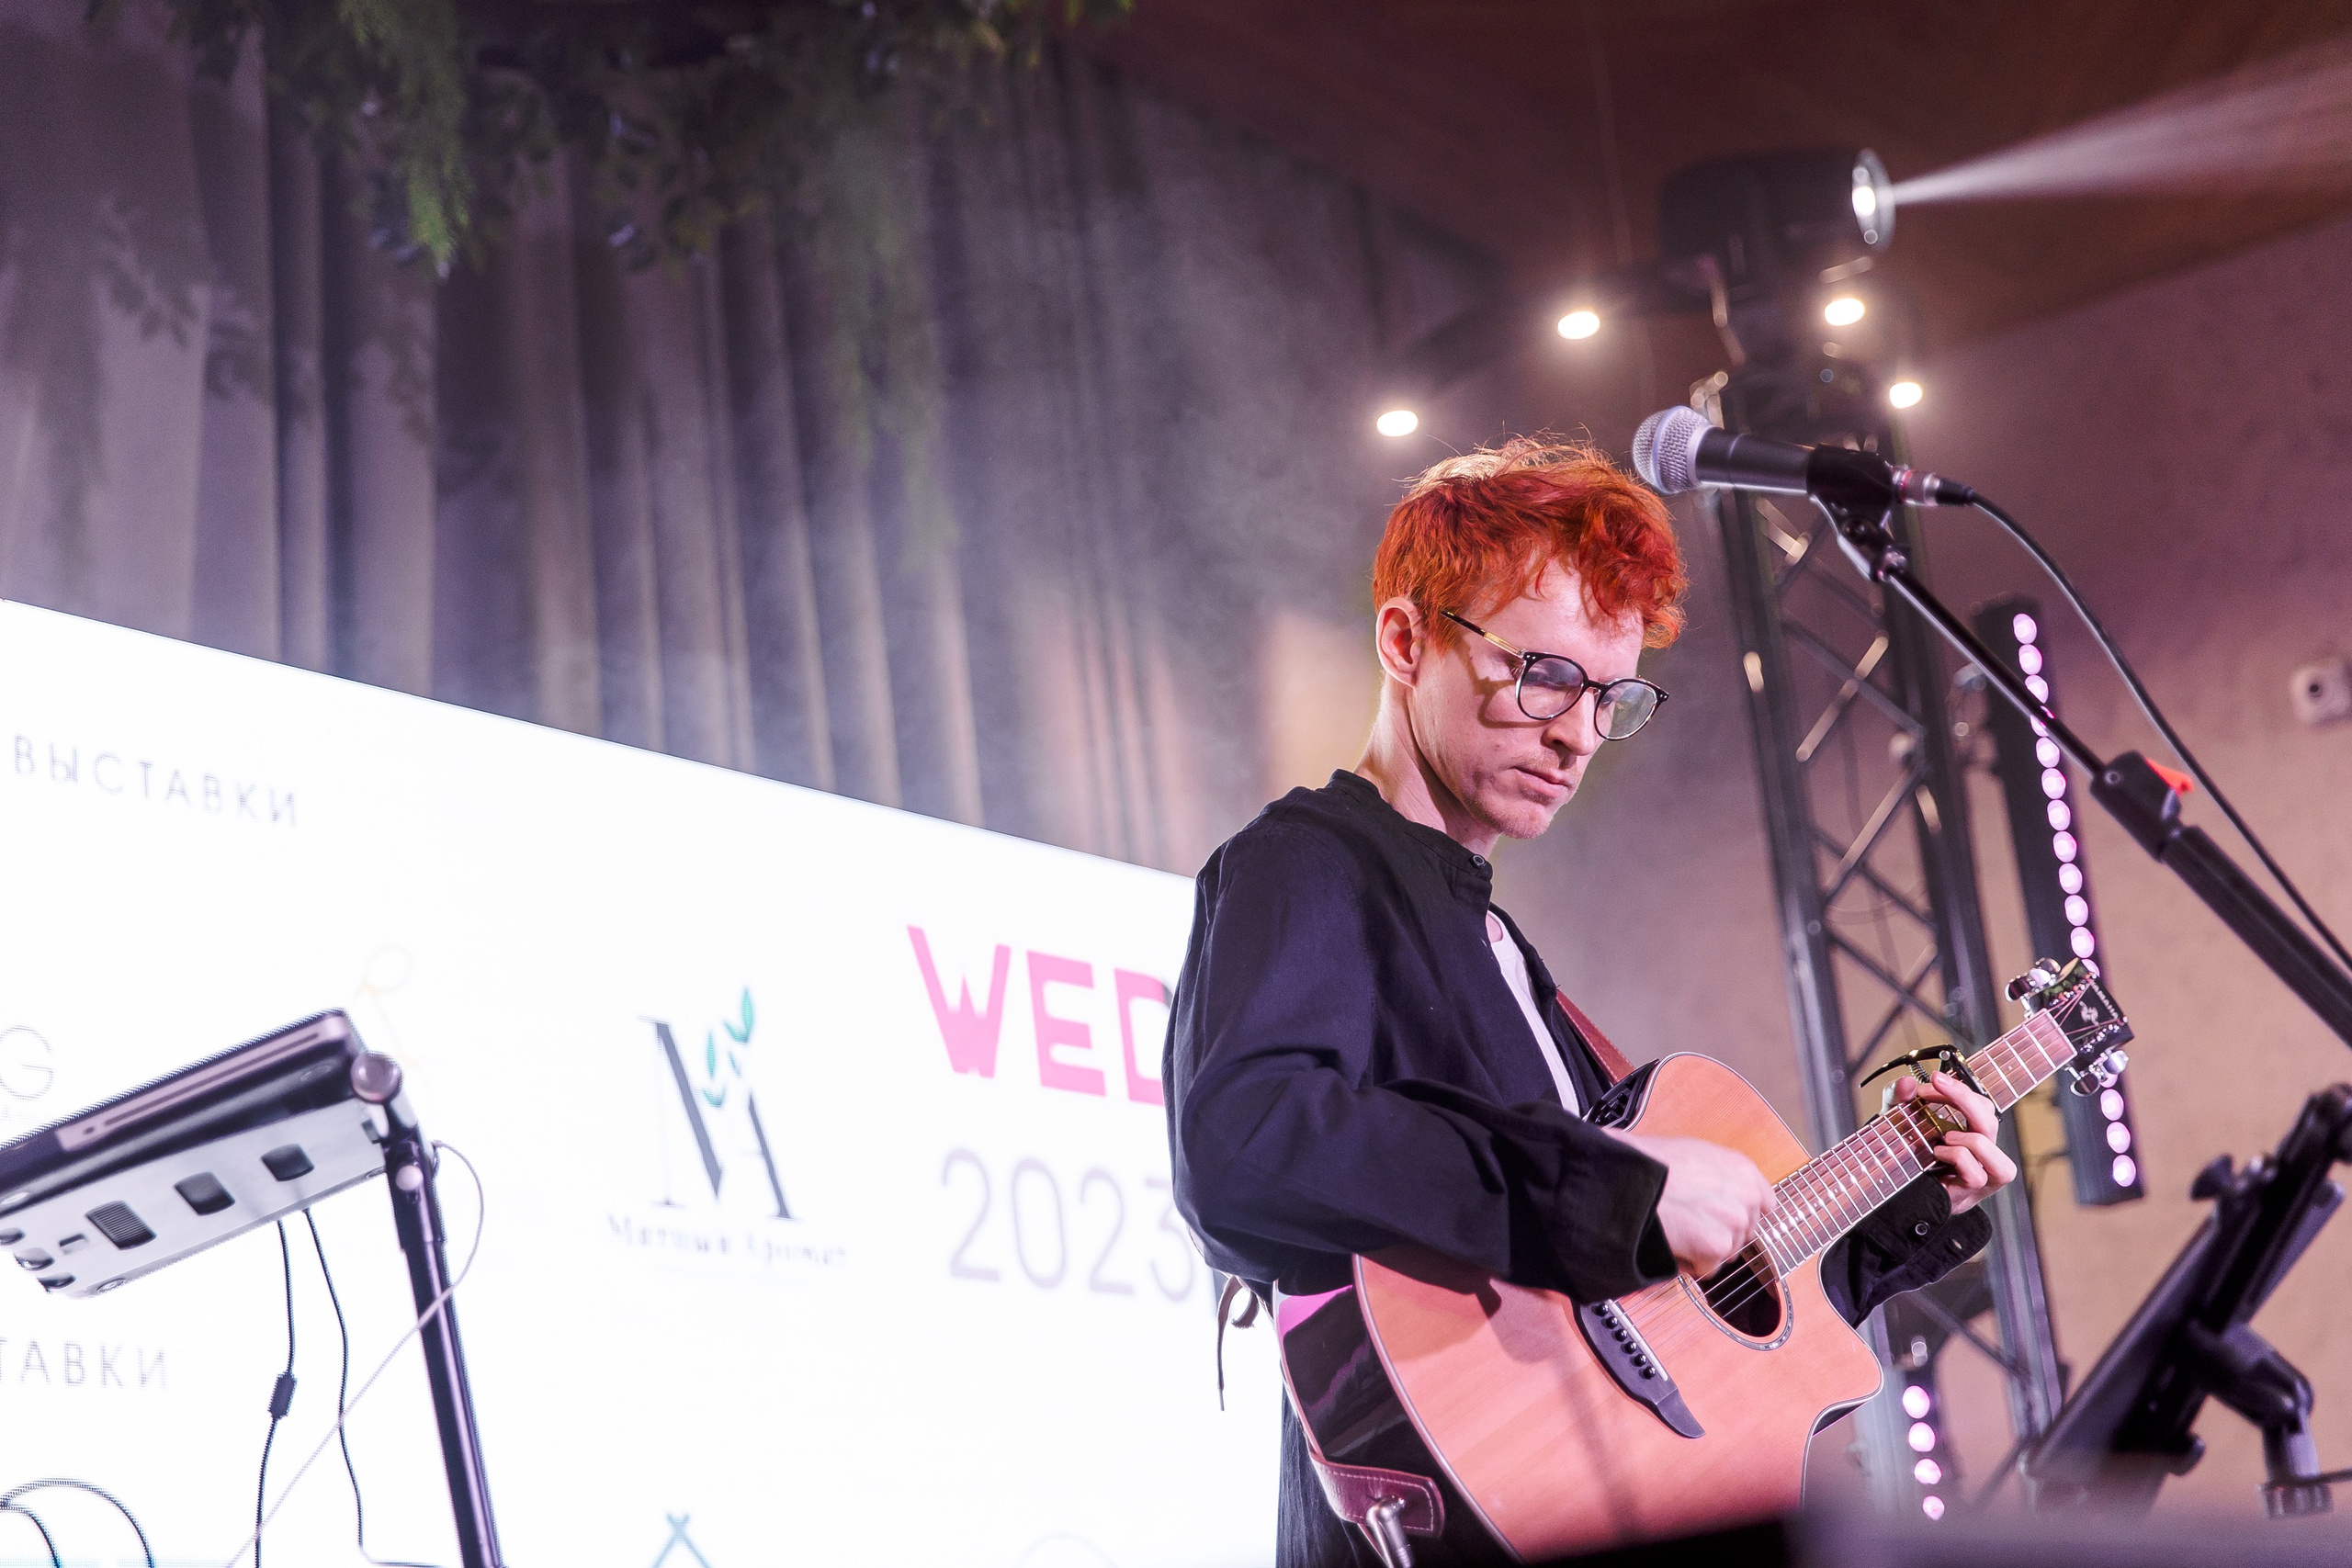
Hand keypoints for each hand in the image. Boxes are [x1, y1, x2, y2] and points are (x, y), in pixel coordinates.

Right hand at [1607, 1130, 1774, 1277]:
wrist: (1630, 1178)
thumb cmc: (1650, 1163)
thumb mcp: (1695, 1154)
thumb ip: (1719, 1175)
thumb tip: (1720, 1194)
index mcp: (1743, 1169)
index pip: (1764, 1202)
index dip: (1741, 1213)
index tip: (1725, 1219)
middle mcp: (1747, 1196)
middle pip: (1744, 1232)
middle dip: (1720, 1233)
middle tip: (1689, 1224)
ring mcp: (1735, 1222)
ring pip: (1726, 1252)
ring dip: (1703, 1250)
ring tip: (1676, 1229)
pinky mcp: (1718, 1246)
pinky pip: (1706, 1268)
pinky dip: (1688, 1263)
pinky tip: (1671, 1242)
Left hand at [1894, 1071, 2017, 1216]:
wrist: (1894, 1196)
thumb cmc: (1905, 1157)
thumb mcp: (1899, 1123)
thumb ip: (1899, 1101)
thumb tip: (1905, 1083)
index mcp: (1970, 1134)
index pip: (1982, 1105)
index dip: (1960, 1089)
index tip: (1934, 1078)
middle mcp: (1981, 1155)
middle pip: (1990, 1119)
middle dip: (1963, 1098)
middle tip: (1935, 1086)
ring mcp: (1980, 1177)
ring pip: (1994, 1152)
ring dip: (1969, 1137)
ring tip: (1943, 1137)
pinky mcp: (1970, 1194)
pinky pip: (1976, 1175)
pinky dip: (1958, 1158)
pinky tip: (1938, 1155)